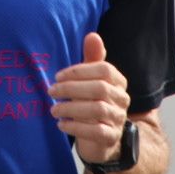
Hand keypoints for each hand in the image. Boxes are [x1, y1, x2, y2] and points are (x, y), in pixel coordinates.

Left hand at [49, 32, 129, 164]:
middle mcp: (122, 99)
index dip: (79, 71)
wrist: (101, 138)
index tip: (58, 76)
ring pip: (97, 109)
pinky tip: (61, 124)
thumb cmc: (92, 101)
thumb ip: (92, 58)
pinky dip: (75, 127)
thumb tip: (92, 35)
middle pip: (99, 88)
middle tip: (51, 91)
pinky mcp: (111, 138)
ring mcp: (118, 119)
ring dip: (70, 108)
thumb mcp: (91, 80)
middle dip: (71, 89)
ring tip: (53, 109)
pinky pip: (95, 131)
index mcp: (119, 81)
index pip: (104, 69)